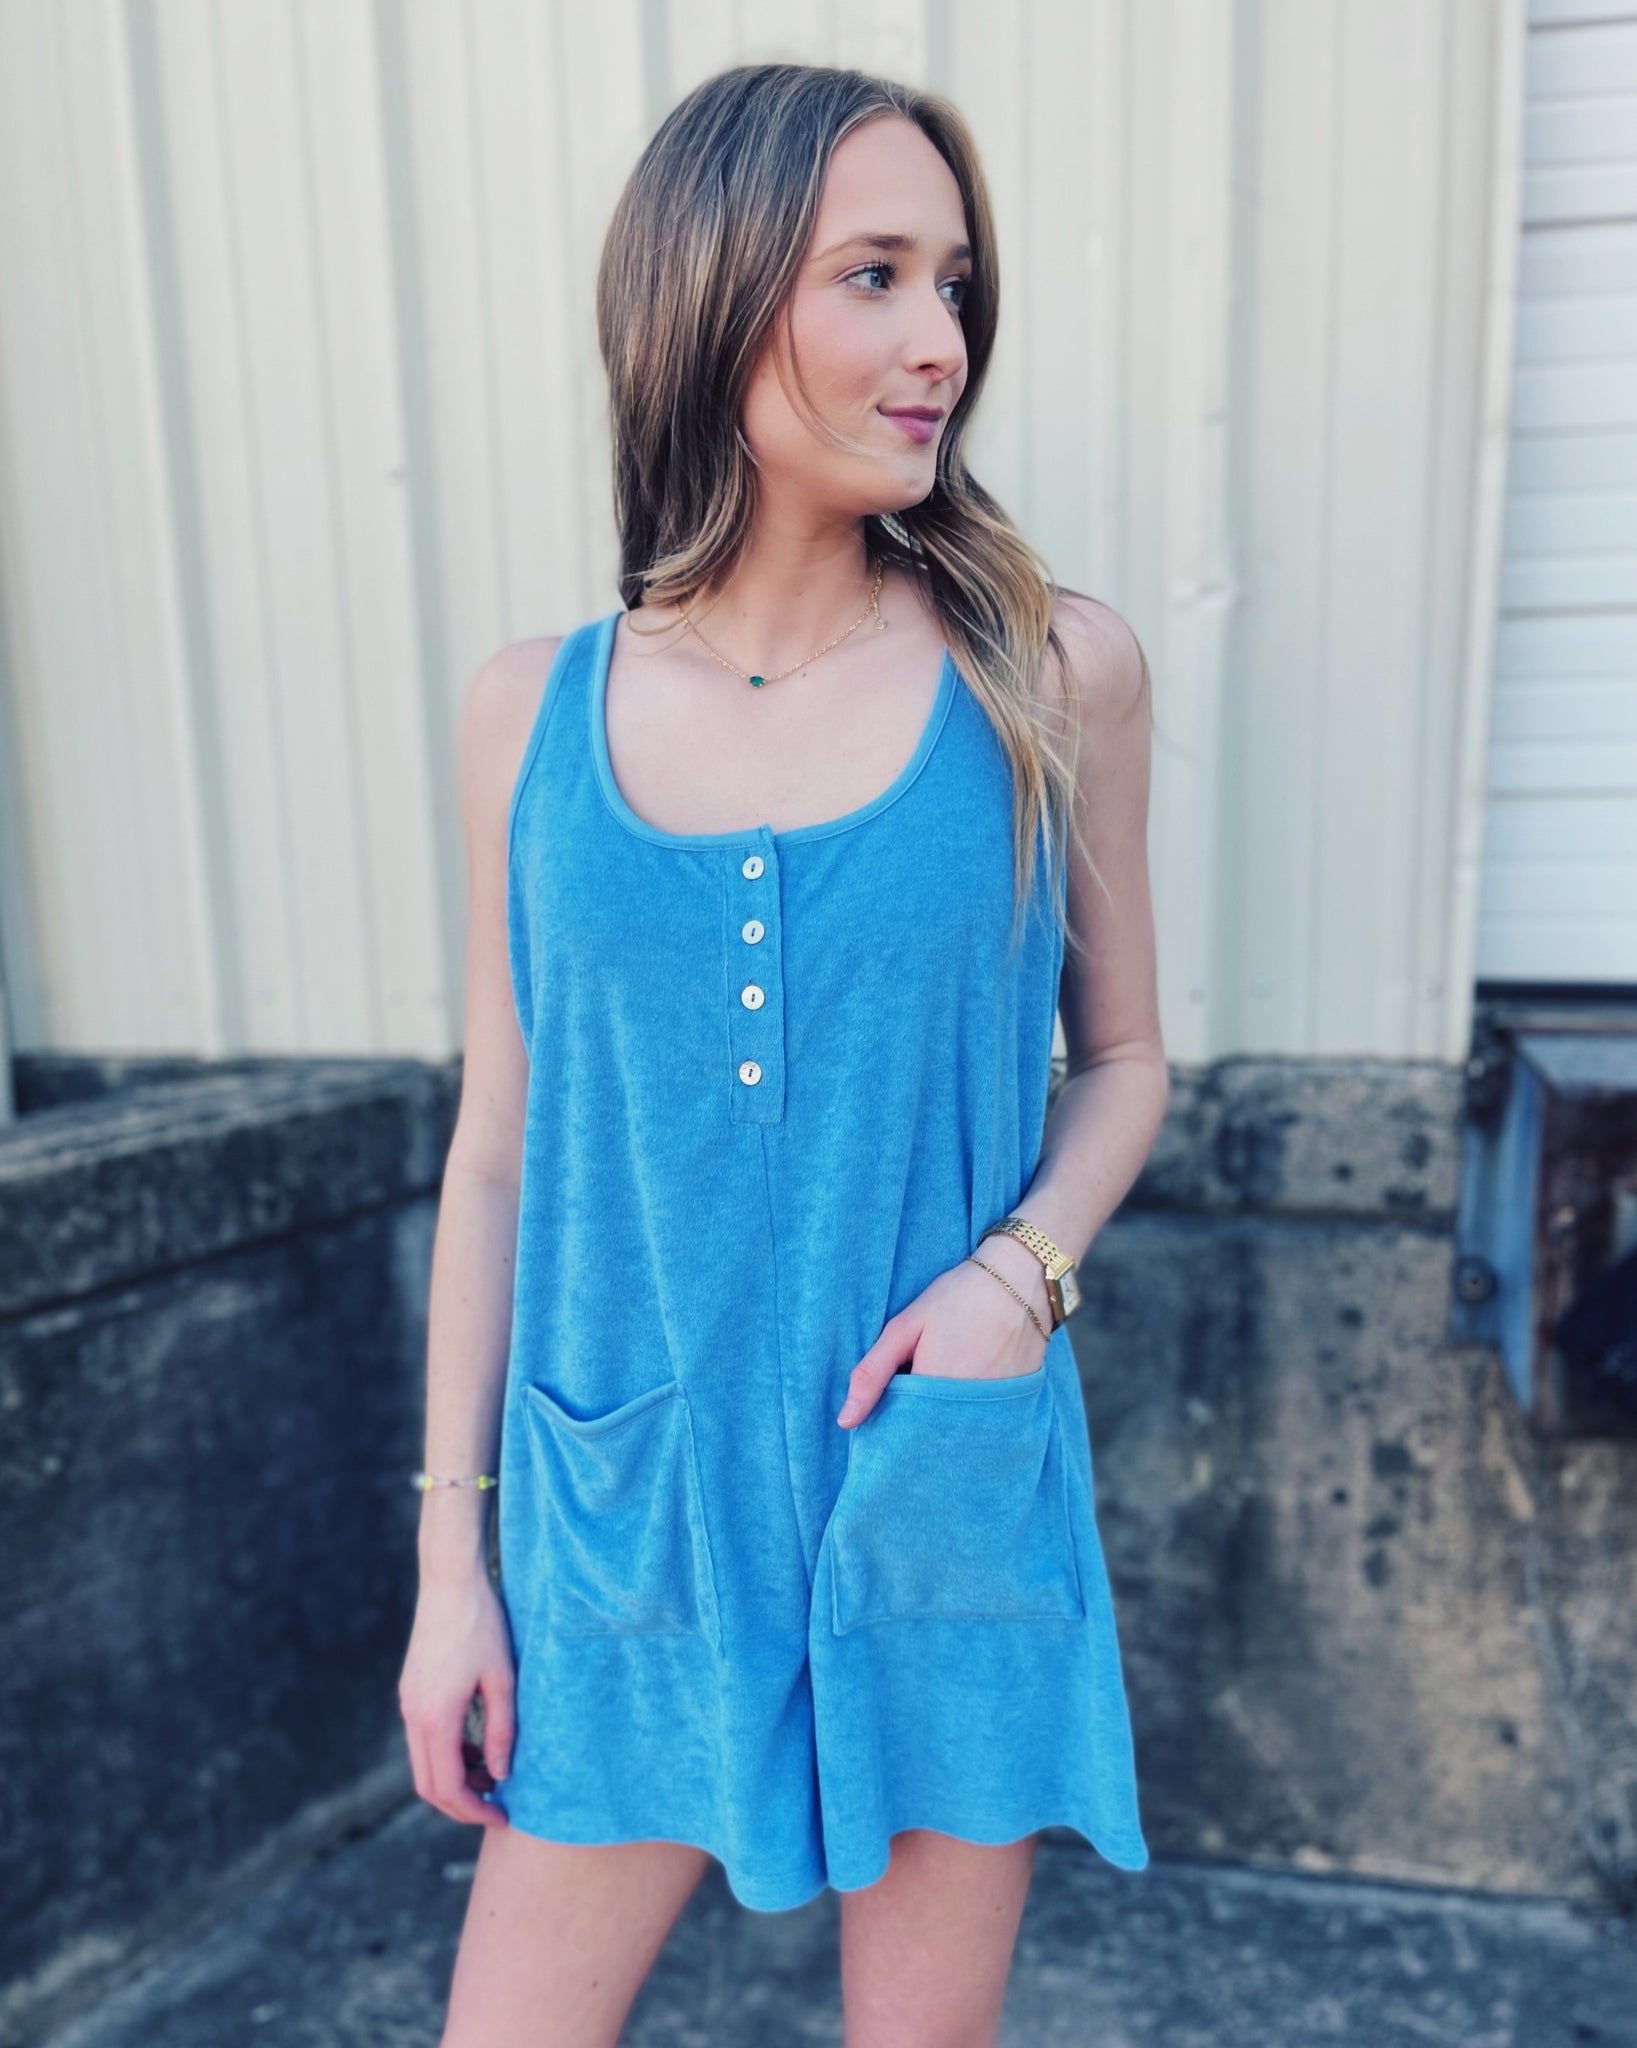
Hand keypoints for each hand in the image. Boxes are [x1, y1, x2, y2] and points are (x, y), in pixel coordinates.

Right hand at [398, 1566, 515, 1826]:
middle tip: (497, 1808)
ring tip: (493, 1778)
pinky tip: (477, 1749)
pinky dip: (447, 1755)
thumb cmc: (483, 1625)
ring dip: (454, 1780)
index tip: (503, 1817)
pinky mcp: (411, 1693)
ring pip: (424, 1765)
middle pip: (429, 1785)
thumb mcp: (503, 1679)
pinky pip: (424, 1740)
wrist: (450, 1582)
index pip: (448, 1787)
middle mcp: (414, 1715)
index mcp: (436, 1716)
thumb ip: (502, 1730)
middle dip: (461, 1805)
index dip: (474, 1811)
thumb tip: (501, 1775)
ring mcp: (408, 1704)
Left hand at [836, 1241, 1050, 1428]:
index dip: (890, 1428)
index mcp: (934, 1391)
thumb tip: (846, 1420)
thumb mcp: (906, 1326)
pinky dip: (970, 1419)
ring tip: (938, 1397)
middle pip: (931, 1440)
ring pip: (958, 1435)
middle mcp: (968, 1410)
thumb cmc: (958, 1297)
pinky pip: (985, 1427)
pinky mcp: (1016, 1406)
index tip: (884, 1416)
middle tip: (913, 1399)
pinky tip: (964, 1398)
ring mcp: (997, 1410)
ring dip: (943, 1427)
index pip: (902, 1434)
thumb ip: (872, 1373)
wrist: (1021, 1279)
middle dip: (916, 1431)